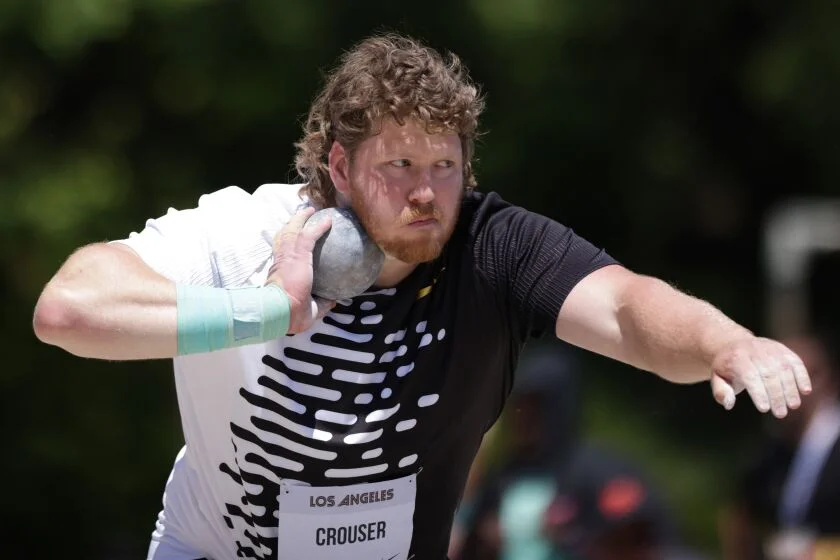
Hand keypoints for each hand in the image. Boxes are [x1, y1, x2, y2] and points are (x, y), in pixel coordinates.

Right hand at [266, 206, 334, 332]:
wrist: (282, 310)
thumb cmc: (291, 314)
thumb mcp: (308, 309)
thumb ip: (319, 302)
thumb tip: (332, 300)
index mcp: (280, 271)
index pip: (281, 254)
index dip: (286, 245)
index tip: (292, 243)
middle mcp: (281, 259)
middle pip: (283, 235)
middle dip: (290, 224)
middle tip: (300, 217)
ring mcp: (288, 254)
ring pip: (293, 229)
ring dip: (301, 217)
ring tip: (311, 209)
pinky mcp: (297, 253)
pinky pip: (310, 234)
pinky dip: (319, 225)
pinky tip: (330, 220)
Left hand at [710, 337, 811, 416]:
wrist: (734, 344)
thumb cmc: (728, 368)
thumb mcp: (718, 378)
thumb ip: (721, 392)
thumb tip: (728, 404)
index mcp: (737, 359)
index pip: (750, 376)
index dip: (758, 393)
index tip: (764, 409)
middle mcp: (755, 351)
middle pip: (769, 374)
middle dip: (776, 395)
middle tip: (780, 414)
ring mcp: (770, 348)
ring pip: (784, 369)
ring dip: (791, 388)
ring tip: (793, 405)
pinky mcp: (782, 349)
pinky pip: (795, 362)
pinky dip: (802, 376)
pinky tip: (806, 391)